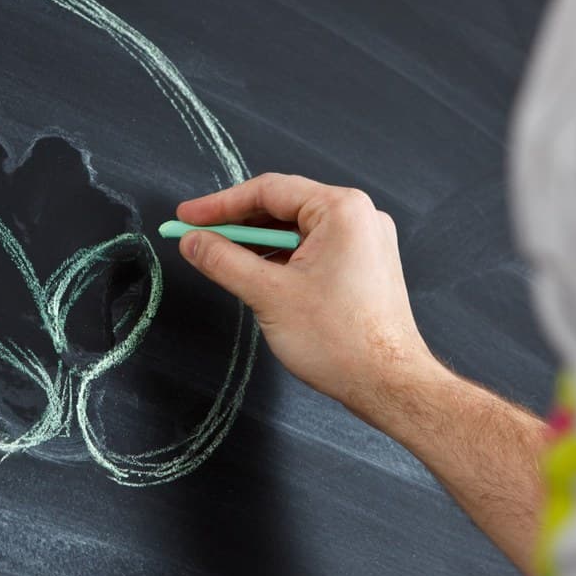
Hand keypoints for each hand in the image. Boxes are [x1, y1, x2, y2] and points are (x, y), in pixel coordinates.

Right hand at [176, 173, 445, 421]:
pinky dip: (282, 259)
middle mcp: (360, 216)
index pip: (268, 190)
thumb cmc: (340, 341)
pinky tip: (256, 275)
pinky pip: (314, 249)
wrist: (389, 385)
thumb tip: (192, 241)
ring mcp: (365, 241)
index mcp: (342, 210)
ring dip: (258, 244)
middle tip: (196, 236)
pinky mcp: (365, 265)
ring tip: (220, 258)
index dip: (220, 204)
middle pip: (283, 207)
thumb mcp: (268, 294)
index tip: (186, 216)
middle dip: (238, 224)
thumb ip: (223, 260)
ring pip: (297, 230)